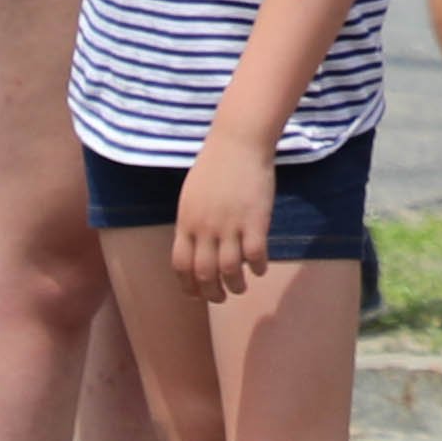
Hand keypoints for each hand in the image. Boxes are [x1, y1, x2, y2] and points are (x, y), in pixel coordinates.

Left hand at [176, 144, 267, 300]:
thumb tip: (197, 249)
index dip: (188, 286)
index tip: (196, 294)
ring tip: (241, 288)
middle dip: (212, 293)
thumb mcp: (191, 197)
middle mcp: (205, 228)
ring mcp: (230, 225)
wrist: (238, 142)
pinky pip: (256, 255)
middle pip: (205, 273)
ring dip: (236, 286)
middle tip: (220, 298)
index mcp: (186, 222)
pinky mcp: (255, 220)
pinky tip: (260, 268)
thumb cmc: (215, 166)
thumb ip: (192, 224)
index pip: (181, 265)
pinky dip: (258, 268)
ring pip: (231, 270)